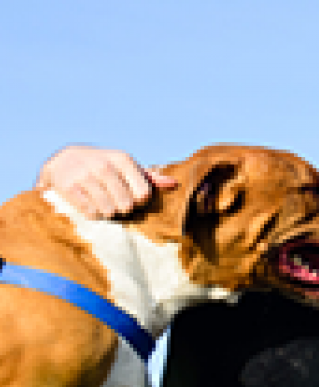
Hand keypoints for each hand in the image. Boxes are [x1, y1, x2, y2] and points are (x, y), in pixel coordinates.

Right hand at [37, 145, 176, 217]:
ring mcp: (85, 175)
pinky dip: (94, 214)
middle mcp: (104, 165)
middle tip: (118, 206)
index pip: (144, 194)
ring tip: (106, 207)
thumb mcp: (126, 168)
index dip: (141, 202)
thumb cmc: (104, 168)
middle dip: (124, 209)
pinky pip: (90, 211)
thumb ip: (150, 178)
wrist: (63, 160)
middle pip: (127, 204)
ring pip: (109, 210)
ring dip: (109, 214)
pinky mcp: (68, 187)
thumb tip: (174, 184)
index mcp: (123, 159)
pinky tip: (92, 207)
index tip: (134, 199)